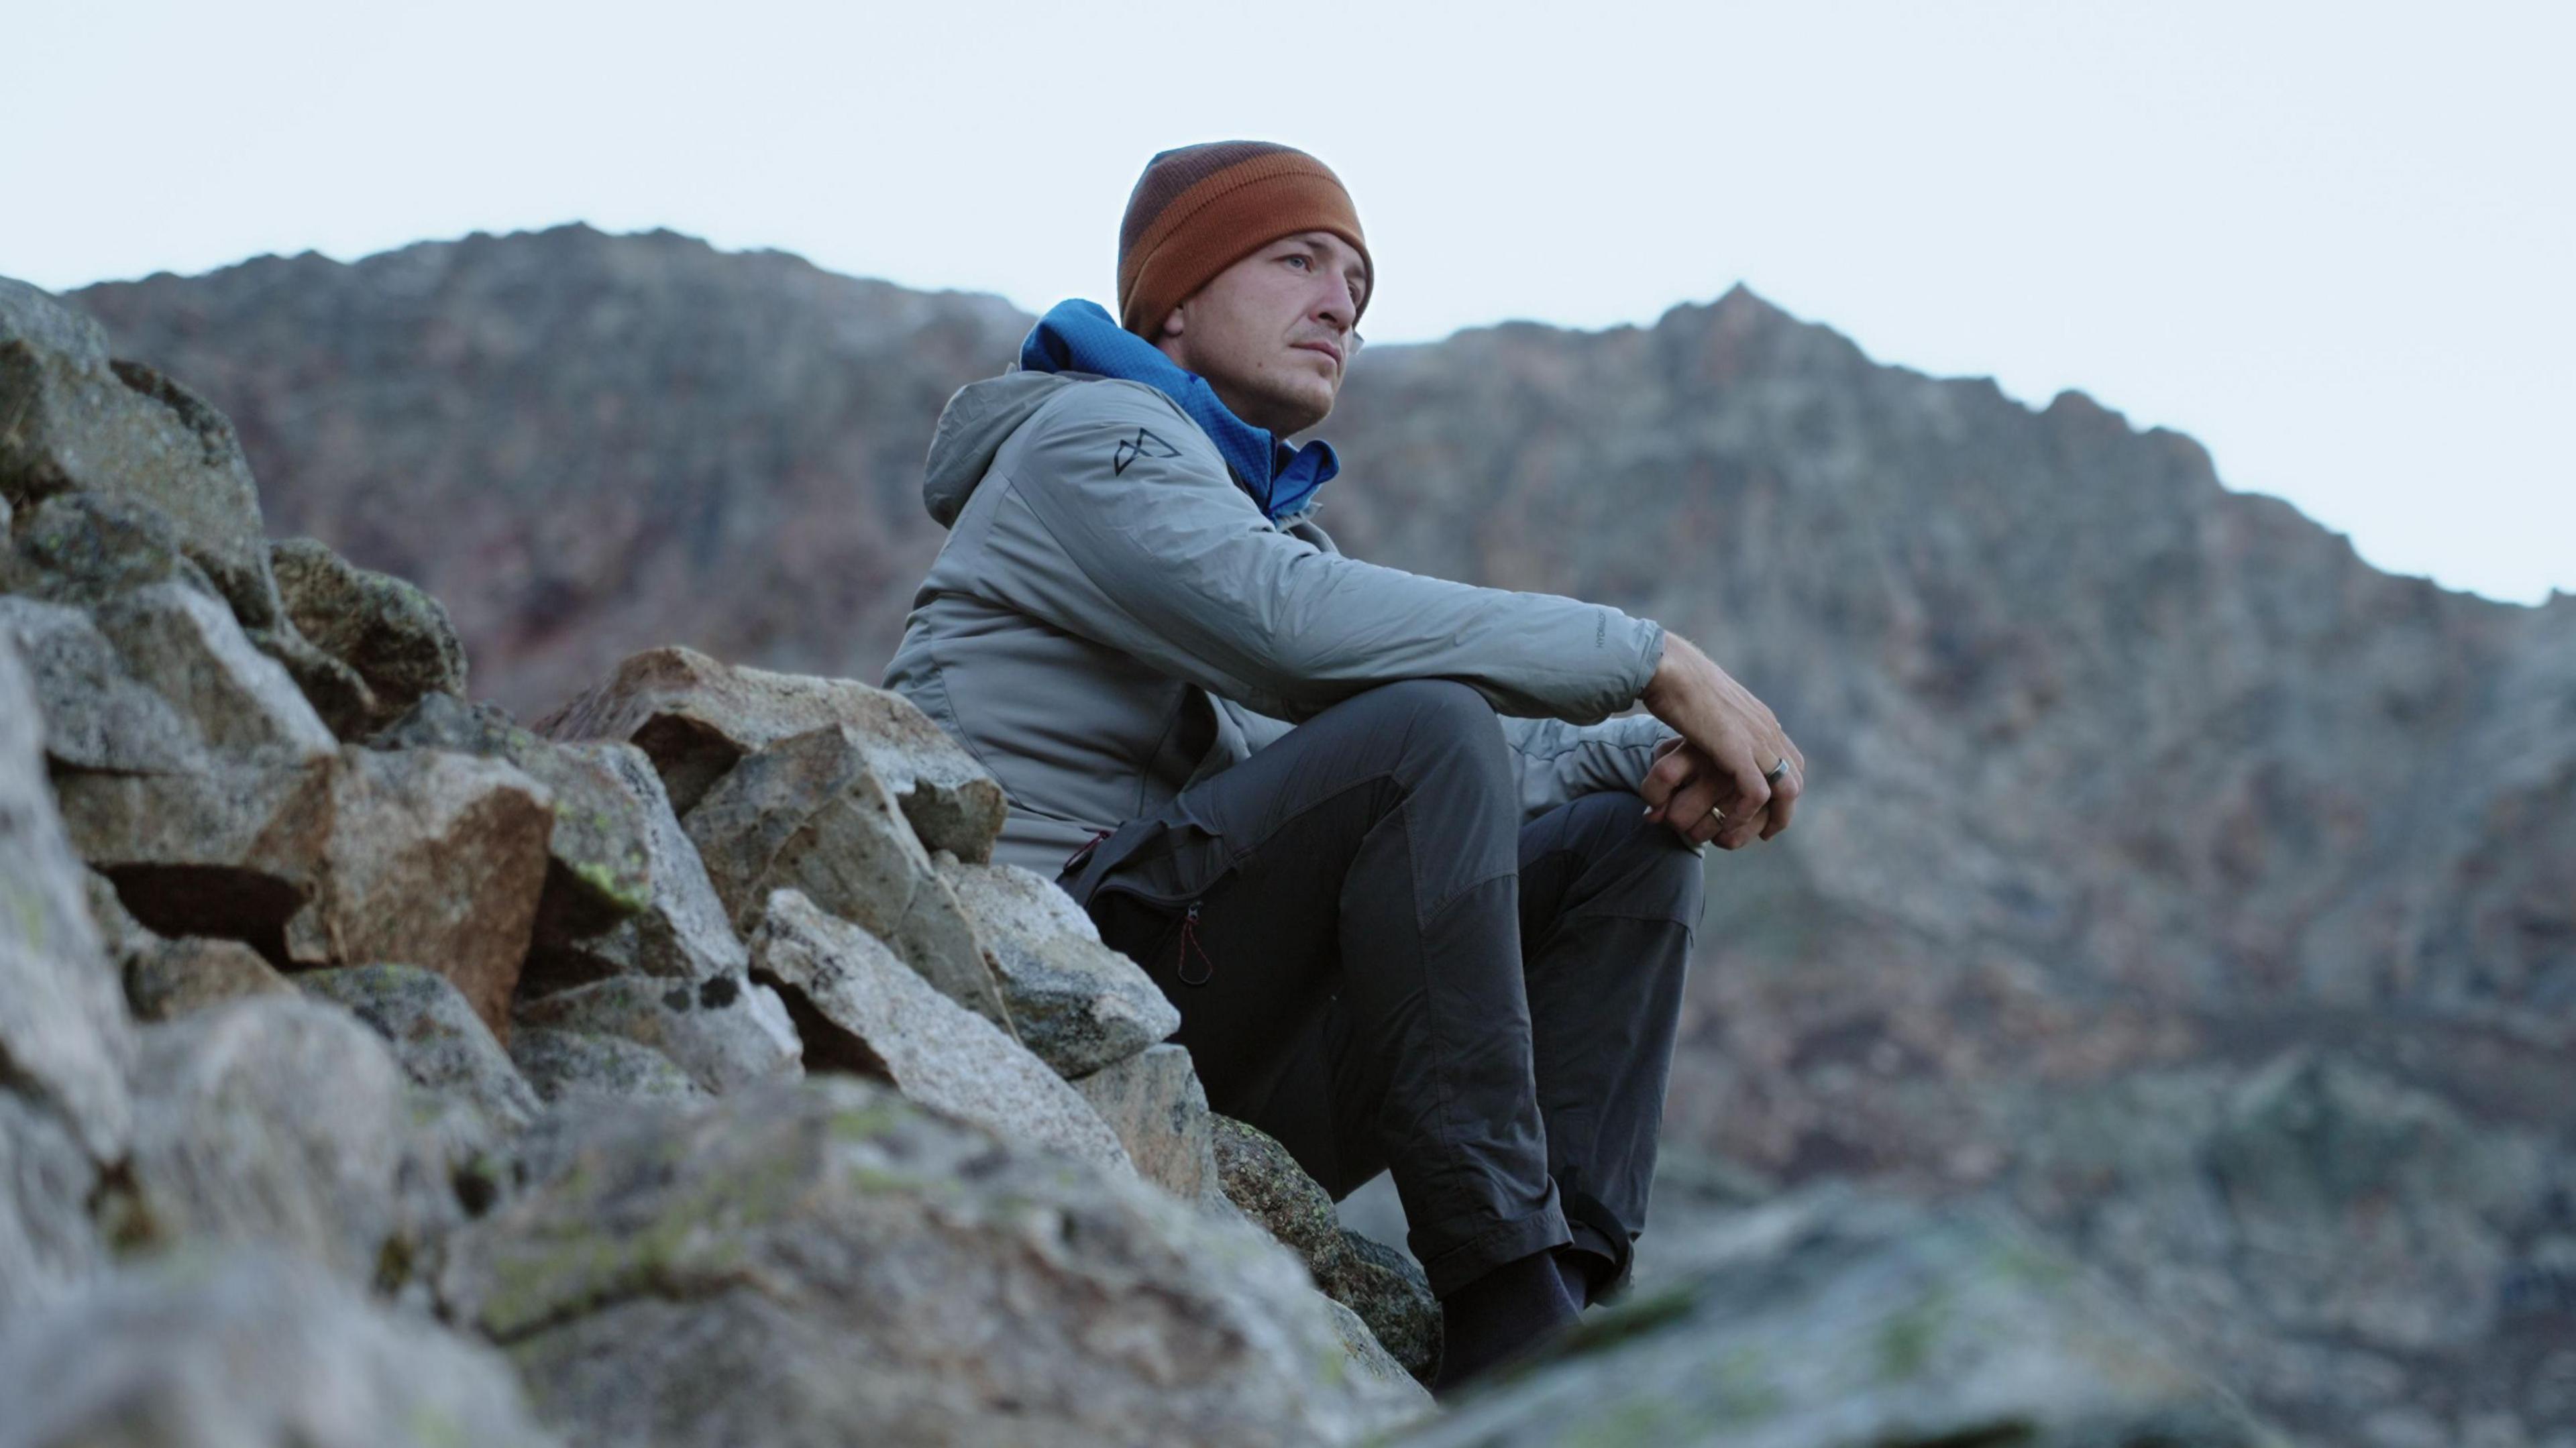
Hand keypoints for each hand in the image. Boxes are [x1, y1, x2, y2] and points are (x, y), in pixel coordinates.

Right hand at [1637, 634, 1804, 849]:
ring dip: (1771, 817)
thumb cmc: (1677, 681)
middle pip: (1797, 778)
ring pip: (1787, 790)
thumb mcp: (1710, 706)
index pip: (1793, 760)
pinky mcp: (1737, 750)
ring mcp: (1756, 739)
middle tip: (1765, 833)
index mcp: (1761, 719)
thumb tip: (1711, 734)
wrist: (1668, 667)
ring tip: (1750, 835)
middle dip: (1784, 810)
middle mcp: (1767, 729)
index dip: (1784, 790)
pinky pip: (1757, 792)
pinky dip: (1746, 812)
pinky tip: (1728, 821)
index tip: (1768, 811)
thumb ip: (1721, 724)